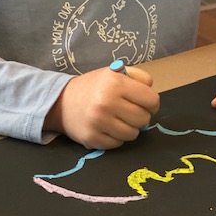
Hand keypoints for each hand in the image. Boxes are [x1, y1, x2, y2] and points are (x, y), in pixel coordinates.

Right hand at [45, 66, 159, 148]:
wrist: (62, 102)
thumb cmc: (94, 87)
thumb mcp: (114, 72)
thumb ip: (138, 77)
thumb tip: (153, 94)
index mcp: (115, 83)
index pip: (151, 100)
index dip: (151, 103)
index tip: (145, 103)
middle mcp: (106, 102)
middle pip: (144, 119)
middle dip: (141, 116)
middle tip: (130, 112)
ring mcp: (98, 122)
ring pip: (133, 134)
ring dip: (129, 128)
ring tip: (119, 120)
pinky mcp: (92, 138)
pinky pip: (118, 143)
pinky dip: (117, 137)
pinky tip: (108, 128)